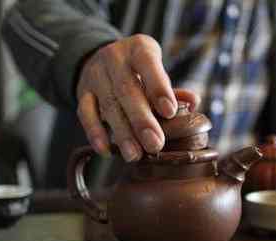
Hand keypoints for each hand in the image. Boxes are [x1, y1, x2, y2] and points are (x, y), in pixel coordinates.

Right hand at [76, 34, 199, 161]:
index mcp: (139, 48)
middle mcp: (114, 58)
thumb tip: (193, 103)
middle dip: (141, 120)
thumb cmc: (139, 71)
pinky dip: (95, 133)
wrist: (102, 59)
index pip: (148, 64)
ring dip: (122, 133)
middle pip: (127, 90)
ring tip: (134, 155)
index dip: (158, 87)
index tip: (170, 112)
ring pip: (108, 105)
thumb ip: (171, 88)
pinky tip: (106, 150)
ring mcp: (95, 75)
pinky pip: (85, 114)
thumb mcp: (155, 70)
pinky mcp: (82, 92)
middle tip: (155, 145)